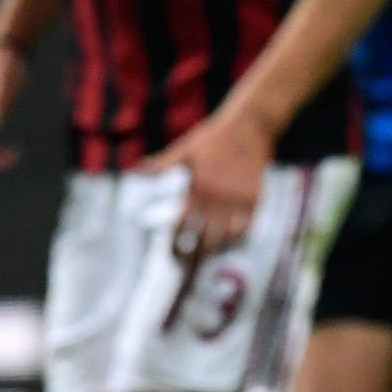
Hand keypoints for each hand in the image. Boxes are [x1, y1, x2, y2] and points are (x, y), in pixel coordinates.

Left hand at [142, 112, 272, 260]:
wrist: (249, 126)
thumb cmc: (214, 138)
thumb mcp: (186, 149)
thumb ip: (162, 164)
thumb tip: (137, 169)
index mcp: (196, 188)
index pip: (182, 226)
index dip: (176, 244)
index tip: (172, 253)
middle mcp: (216, 198)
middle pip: (205, 240)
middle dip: (195, 256)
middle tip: (189, 265)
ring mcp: (237, 200)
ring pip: (227, 238)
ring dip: (217, 250)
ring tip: (209, 255)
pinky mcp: (254, 199)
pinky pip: (247, 228)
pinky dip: (238, 238)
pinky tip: (231, 241)